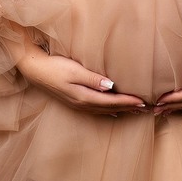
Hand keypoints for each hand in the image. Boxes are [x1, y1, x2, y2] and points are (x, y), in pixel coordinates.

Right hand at [12, 41, 147, 115]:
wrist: (34, 70)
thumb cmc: (55, 67)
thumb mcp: (74, 71)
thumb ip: (93, 79)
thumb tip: (111, 86)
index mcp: (84, 97)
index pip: (112, 101)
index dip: (128, 102)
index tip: (143, 102)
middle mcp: (82, 104)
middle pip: (110, 108)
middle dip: (128, 108)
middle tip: (146, 108)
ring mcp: (78, 105)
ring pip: (104, 110)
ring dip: (120, 110)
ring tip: (135, 111)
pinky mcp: (74, 101)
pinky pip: (96, 110)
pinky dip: (108, 111)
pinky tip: (114, 113)